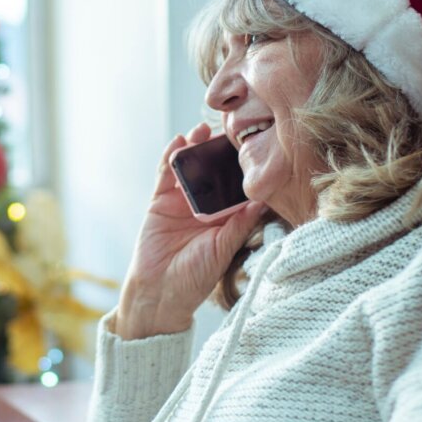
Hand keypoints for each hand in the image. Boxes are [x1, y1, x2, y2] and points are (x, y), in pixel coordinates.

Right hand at [115, 121, 267, 339]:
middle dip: (218, 151)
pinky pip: (166, 175)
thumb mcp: (222, 250)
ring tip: (202, 130)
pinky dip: (170, 157)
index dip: (241, 168)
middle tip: (227, 129)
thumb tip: (262, 200)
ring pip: (190, 168)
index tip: (251, 146)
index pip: (235, 187)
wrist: (159, 292)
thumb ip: (239, 224)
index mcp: (225, 218)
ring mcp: (181, 202)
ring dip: (195, 148)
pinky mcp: (160, 201)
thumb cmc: (194, 278)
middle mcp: (204, 207)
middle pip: (212, 171)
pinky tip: (179, 141)